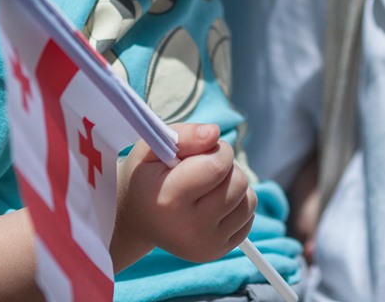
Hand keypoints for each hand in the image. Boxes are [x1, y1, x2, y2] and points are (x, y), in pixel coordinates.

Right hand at [112, 123, 256, 268]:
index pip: (217, 166)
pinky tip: (215, 201)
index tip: (205, 147)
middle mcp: (190, 228)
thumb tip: (215, 133)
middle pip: (237, 184)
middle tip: (205, 166)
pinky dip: (238, 203)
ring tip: (210, 183)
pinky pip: (248, 218)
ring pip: (248, 200)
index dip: (218, 149)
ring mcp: (207, 244)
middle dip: (227, 165)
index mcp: (169, 199)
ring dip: (234, 184)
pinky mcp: (219, 251)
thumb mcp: (152, 146)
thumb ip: (184, 135)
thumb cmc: (146, 176)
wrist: (136, 218)